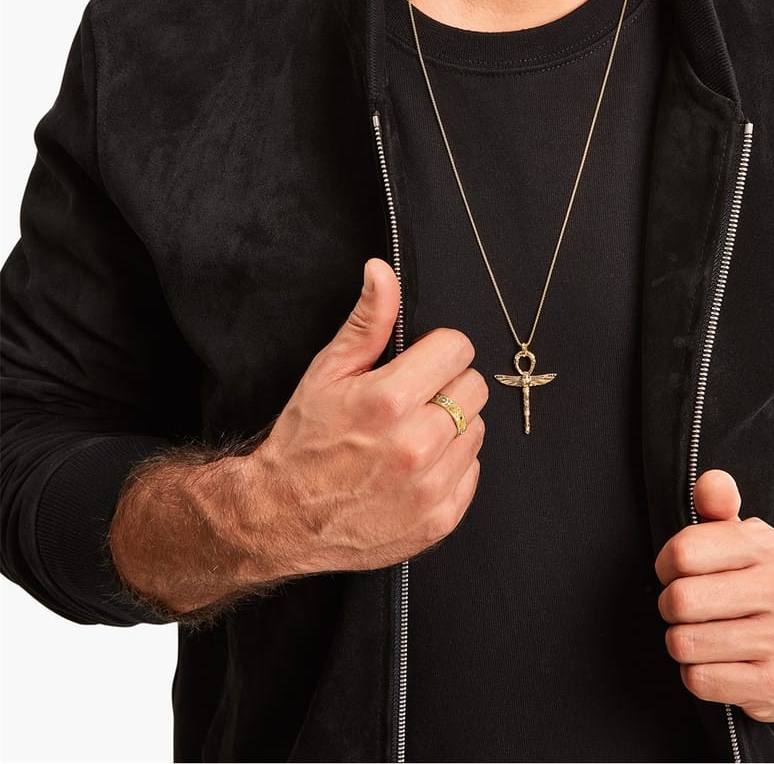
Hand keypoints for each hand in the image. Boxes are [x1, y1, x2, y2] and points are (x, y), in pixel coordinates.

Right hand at [246, 257, 486, 575]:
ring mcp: (429, 488)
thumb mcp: (328, 371)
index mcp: (389, 400)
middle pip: (474, 388)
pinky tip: (417, 467)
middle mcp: (415, 445)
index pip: (458, 349)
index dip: (437, 350)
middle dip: (447, 386)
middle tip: (413, 400)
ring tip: (411, 435)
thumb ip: (367, 320)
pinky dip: (451, 467)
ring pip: (476, 430)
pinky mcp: (439, 519)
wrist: (279, 517)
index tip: (419, 362)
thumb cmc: (303, 441)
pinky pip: (472, 472)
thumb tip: (382, 272)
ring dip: (450, 428)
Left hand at [655, 470, 773, 721]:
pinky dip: (697, 673)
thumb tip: (709, 483)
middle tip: (686, 607)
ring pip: (685, 643)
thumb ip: (716, 502)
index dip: (666, 564)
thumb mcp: (739, 535)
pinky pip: (699, 680)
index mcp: (764, 546)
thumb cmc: (756, 580)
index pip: (683, 552)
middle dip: (670, 606)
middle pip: (681, 601)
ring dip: (682, 641)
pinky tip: (718, 661)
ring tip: (702, 633)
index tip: (676, 570)